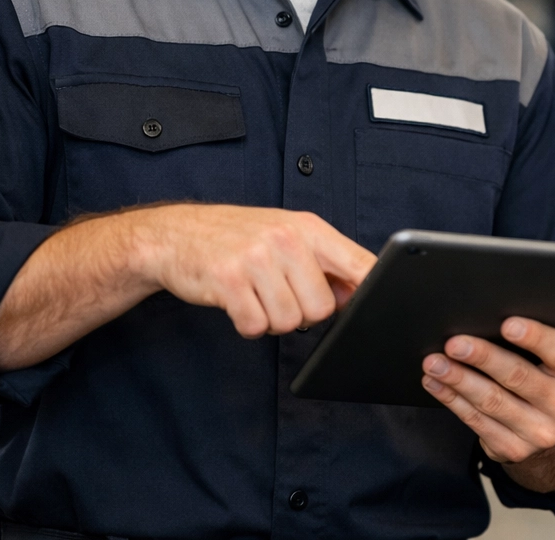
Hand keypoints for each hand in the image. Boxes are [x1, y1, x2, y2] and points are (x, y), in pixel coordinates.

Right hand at [135, 204, 374, 337]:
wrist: (176, 234)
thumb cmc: (238, 237)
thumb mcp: (288, 235)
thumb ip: (325, 264)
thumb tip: (358, 297)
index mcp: (308, 228)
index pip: (359, 264)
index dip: (372, 292)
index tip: (379, 308)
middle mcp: (286, 239)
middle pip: (323, 307)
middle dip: (303, 313)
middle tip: (279, 295)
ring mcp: (256, 258)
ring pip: (289, 322)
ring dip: (272, 320)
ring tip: (256, 295)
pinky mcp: (228, 281)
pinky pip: (256, 326)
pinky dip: (248, 325)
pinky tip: (238, 303)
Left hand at [420, 313, 554, 489]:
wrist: (553, 425)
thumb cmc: (553, 372)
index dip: (535, 337)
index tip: (506, 324)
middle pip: (519, 377)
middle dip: (483, 357)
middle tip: (454, 343)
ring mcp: (541, 433)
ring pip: (492, 402)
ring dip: (459, 380)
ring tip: (434, 363)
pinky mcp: (514, 449)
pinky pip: (477, 422)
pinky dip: (452, 400)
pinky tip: (436, 383)